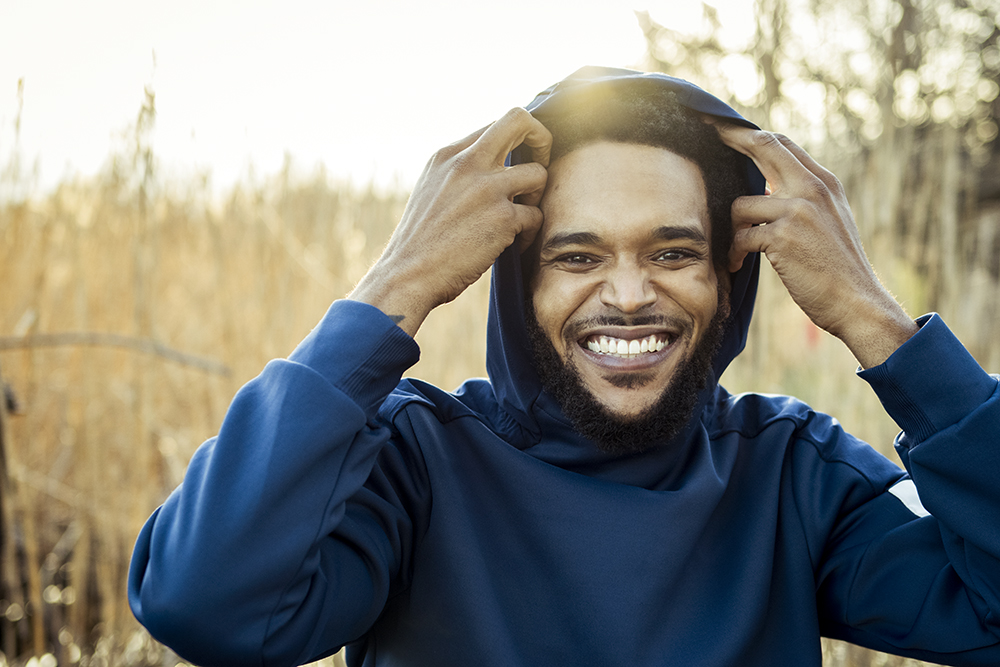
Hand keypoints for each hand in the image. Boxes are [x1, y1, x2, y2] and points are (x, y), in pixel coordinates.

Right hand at [350, 108, 551, 336]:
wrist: (407, 275)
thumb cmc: (420, 241)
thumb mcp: (430, 189)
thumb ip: (458, 172)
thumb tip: (492, 166)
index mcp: (447, 154)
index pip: (494, 125)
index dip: (515, 140)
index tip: (518, 160)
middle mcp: (467, 163)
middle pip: (520, 120)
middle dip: (541, 138)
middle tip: (541, 163)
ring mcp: (487, 189)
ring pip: (539, 173)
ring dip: (537, 195)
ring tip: (522, 214)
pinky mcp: (503, 218)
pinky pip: (536, 215)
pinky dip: (530, 232)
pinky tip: (515, 243)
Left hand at [711, 123, 917, 367]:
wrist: (857, 301)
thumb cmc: (837, 269)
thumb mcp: (829, 222)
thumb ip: (803, 200)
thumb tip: (768, 190)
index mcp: (824, 183)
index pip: (782, 144)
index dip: (750, 135)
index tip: (725, 130)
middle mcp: (813, 188)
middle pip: (764, 146)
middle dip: (731, 139)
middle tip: (707, 136)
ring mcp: (798, 210)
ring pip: (741, 205)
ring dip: (733, 231)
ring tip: (737, 253)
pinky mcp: (783, 236)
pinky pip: (741, 236)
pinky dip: (735, 253)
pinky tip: (738, 265)